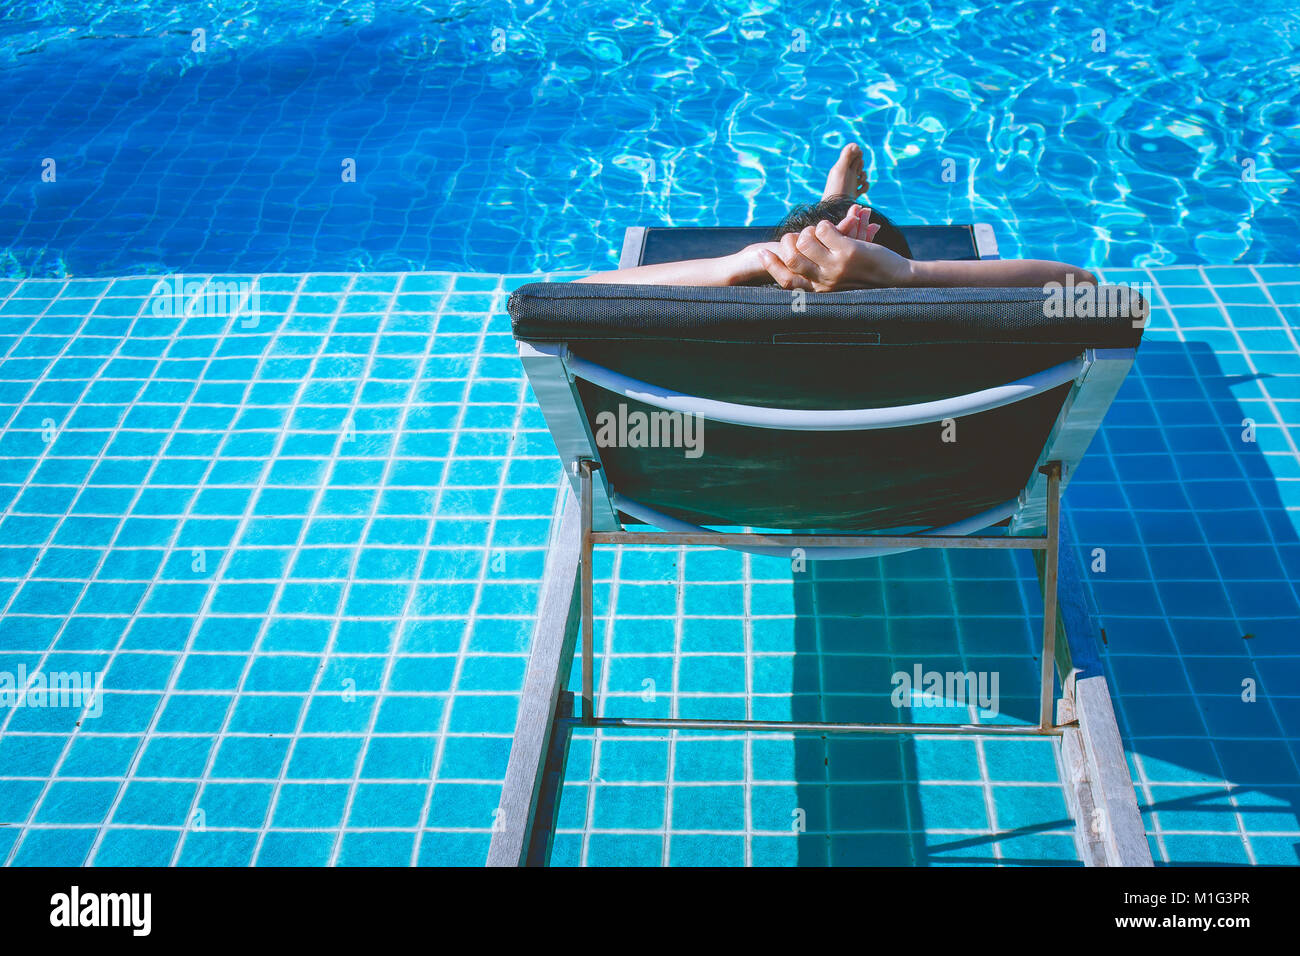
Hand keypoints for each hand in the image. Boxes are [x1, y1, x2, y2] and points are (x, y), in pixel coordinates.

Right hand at [758, 207, 912, 291]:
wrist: (899, 281)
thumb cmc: (869, 282)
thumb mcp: (841, 286)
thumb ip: (821, 279)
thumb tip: (798, 270)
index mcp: (821, 291)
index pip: (787, 282)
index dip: (771, 267)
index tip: (760, 254)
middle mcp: (825, 281)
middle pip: (792, 259)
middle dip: (787, 243)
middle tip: (791, 236)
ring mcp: (836, 267)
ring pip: (806, 241)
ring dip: (809, 230)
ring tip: (817, 230)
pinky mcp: (848, 252)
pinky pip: (825, 230)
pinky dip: (826, 224)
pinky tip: (833, 226)